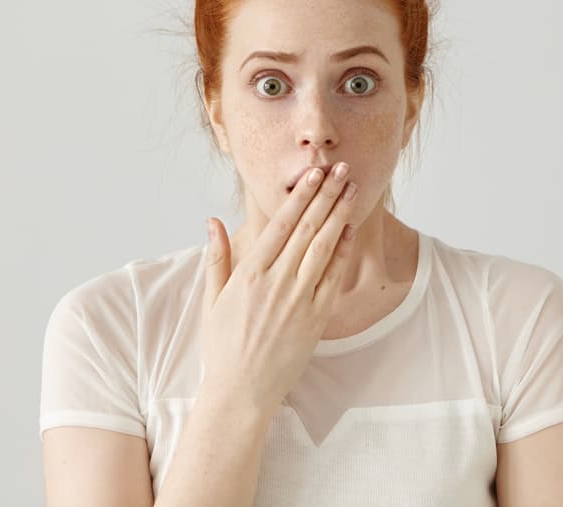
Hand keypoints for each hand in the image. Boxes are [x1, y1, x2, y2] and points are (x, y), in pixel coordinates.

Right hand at [200, 162, 358, 413]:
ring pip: (323, 247)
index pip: (280, 224)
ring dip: (339, 214)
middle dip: (326, 195)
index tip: (313, 173)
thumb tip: (213, 221)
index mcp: (250, 274)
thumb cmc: (223, 346)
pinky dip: (342, 251)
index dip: (300, 196)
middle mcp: (276, 282)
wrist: (241, 392)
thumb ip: (216, 258)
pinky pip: (332, 278)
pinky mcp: (315, 318)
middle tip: (341, 168)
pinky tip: (350, 229)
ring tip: (351, 189)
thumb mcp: (212, 300)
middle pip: (307, 228)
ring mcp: (298, 299)